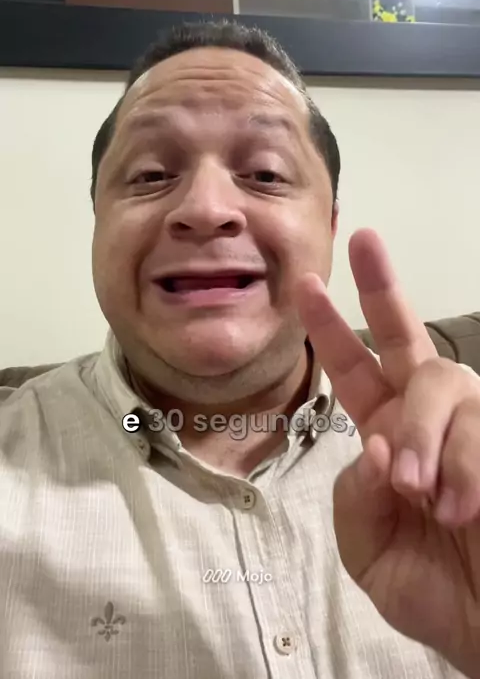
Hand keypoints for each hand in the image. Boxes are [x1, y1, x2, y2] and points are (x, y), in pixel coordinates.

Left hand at [296, 228, 479, 678]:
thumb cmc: (430, 586)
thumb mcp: (367, 546)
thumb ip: (357, 493)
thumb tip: (378, 446)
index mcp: (388, 437)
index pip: (355, 369)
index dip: (331, 329)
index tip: (309, 285)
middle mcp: (430, 421)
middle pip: (409, 342)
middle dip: (383, 290)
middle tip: (366, 247)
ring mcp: (474, 429)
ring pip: (444, 383)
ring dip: (424, 435)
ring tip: (422, 495)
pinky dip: (463, 466)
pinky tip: (460, 506)